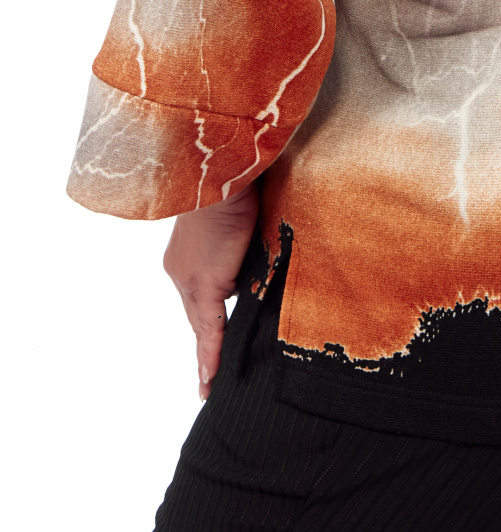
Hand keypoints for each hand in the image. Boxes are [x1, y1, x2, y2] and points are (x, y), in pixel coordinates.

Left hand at [163, 183, 259, 399]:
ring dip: (206, 354)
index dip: (203, 318)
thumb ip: (244, 242)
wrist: (222, 174)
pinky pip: (208, 329)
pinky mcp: (205, 284)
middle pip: (195, 315)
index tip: (205, 339)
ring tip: (209, 384)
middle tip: (206, 374)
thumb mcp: (241, 218)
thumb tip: (262, 253)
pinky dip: (209, 355)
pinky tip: (209, 379)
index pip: (197, 295)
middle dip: (203, 341)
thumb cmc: (234, 182)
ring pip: (200, 326)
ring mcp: (189, 279)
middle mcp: (181, 271)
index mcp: (185, 255)